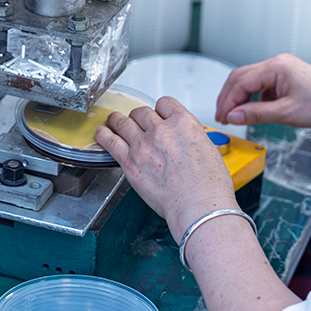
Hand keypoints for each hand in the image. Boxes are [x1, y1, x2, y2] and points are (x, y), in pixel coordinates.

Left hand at [95, 96, 237, 241]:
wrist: (199, 206)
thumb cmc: (208, 186)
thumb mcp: (208, 149)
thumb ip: (189, 139)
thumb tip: (182, 139)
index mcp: (185, 124)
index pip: (165, 103)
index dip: (159, 109)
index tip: (157, 114)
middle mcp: (162, 130)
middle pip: (142, 112)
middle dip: (139, 117)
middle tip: (136, 122)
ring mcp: (143, 145)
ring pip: (123, 121)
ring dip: (118, 120)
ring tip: (114, 121)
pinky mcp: (130, 161)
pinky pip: (110, 141)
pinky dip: (104, 135)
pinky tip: (102, 133)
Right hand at [214, 54, 310, 135]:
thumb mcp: (286, 113)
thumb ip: (255, 114)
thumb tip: (233, 116)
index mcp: (277, 66)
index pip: (241, 82)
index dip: (228, 101)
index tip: (223, 117)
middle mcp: (277, 63)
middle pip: (240, 77)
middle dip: (228, 97)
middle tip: (222, 116)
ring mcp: (281, 69)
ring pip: (249, 81)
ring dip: (239, 98)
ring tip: (235, 115)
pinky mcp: (284, 76)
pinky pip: (260, 85)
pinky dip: (252, 98)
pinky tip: (253, 111)